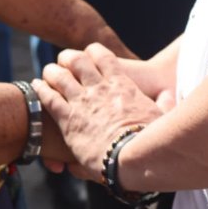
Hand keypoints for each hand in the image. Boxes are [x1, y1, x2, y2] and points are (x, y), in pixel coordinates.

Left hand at [33, 45, 162, 179]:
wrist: (133, 156)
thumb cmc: (151, 140)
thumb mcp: (163, 117)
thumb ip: (165, 104)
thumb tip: (170, 98)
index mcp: (122, 84)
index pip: (104, 57)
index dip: (94, 52)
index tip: (89, 53)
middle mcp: (99, 88)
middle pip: (78, 60)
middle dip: (69, 58)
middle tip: (64, 60)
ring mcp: (82, 102)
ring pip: (60, 75)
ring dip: (52, 71)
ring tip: (47, 72)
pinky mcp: (68, 119)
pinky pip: (49, 98)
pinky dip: (41, 89)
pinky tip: (36, 85)